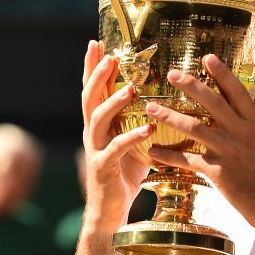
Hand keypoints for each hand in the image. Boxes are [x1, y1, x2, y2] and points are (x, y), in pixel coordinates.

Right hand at [81, 40, 153, 230]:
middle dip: (97, 75)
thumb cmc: (125, 174)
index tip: (96, 43)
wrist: (111, 211)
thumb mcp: (134, 141)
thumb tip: (166, 100)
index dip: (92, 67)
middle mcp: (93, 133)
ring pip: (97, 119)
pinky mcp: (103, 168)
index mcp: (100, 124)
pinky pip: (116, 149)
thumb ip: (140, 120)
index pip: (93, 89)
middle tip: (108, 57)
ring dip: (114, 102)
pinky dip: (132, 137)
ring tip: (131, 89)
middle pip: (89, 97)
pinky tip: (148, 128)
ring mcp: (95, 149)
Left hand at [145, 54, 254, 227]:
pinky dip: (168, 155)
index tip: (207, 57)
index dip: (222, 73)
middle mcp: (242, 133)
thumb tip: (237, 115)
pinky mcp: (218, 171)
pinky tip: (153, 152)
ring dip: (170, 116)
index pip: (237, 92)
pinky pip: (188, 159)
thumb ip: (250, 128)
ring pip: (195, 127)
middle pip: (213, 102)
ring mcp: (229, 151)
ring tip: (152, 108)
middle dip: (190, 85)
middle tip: (172, 74)